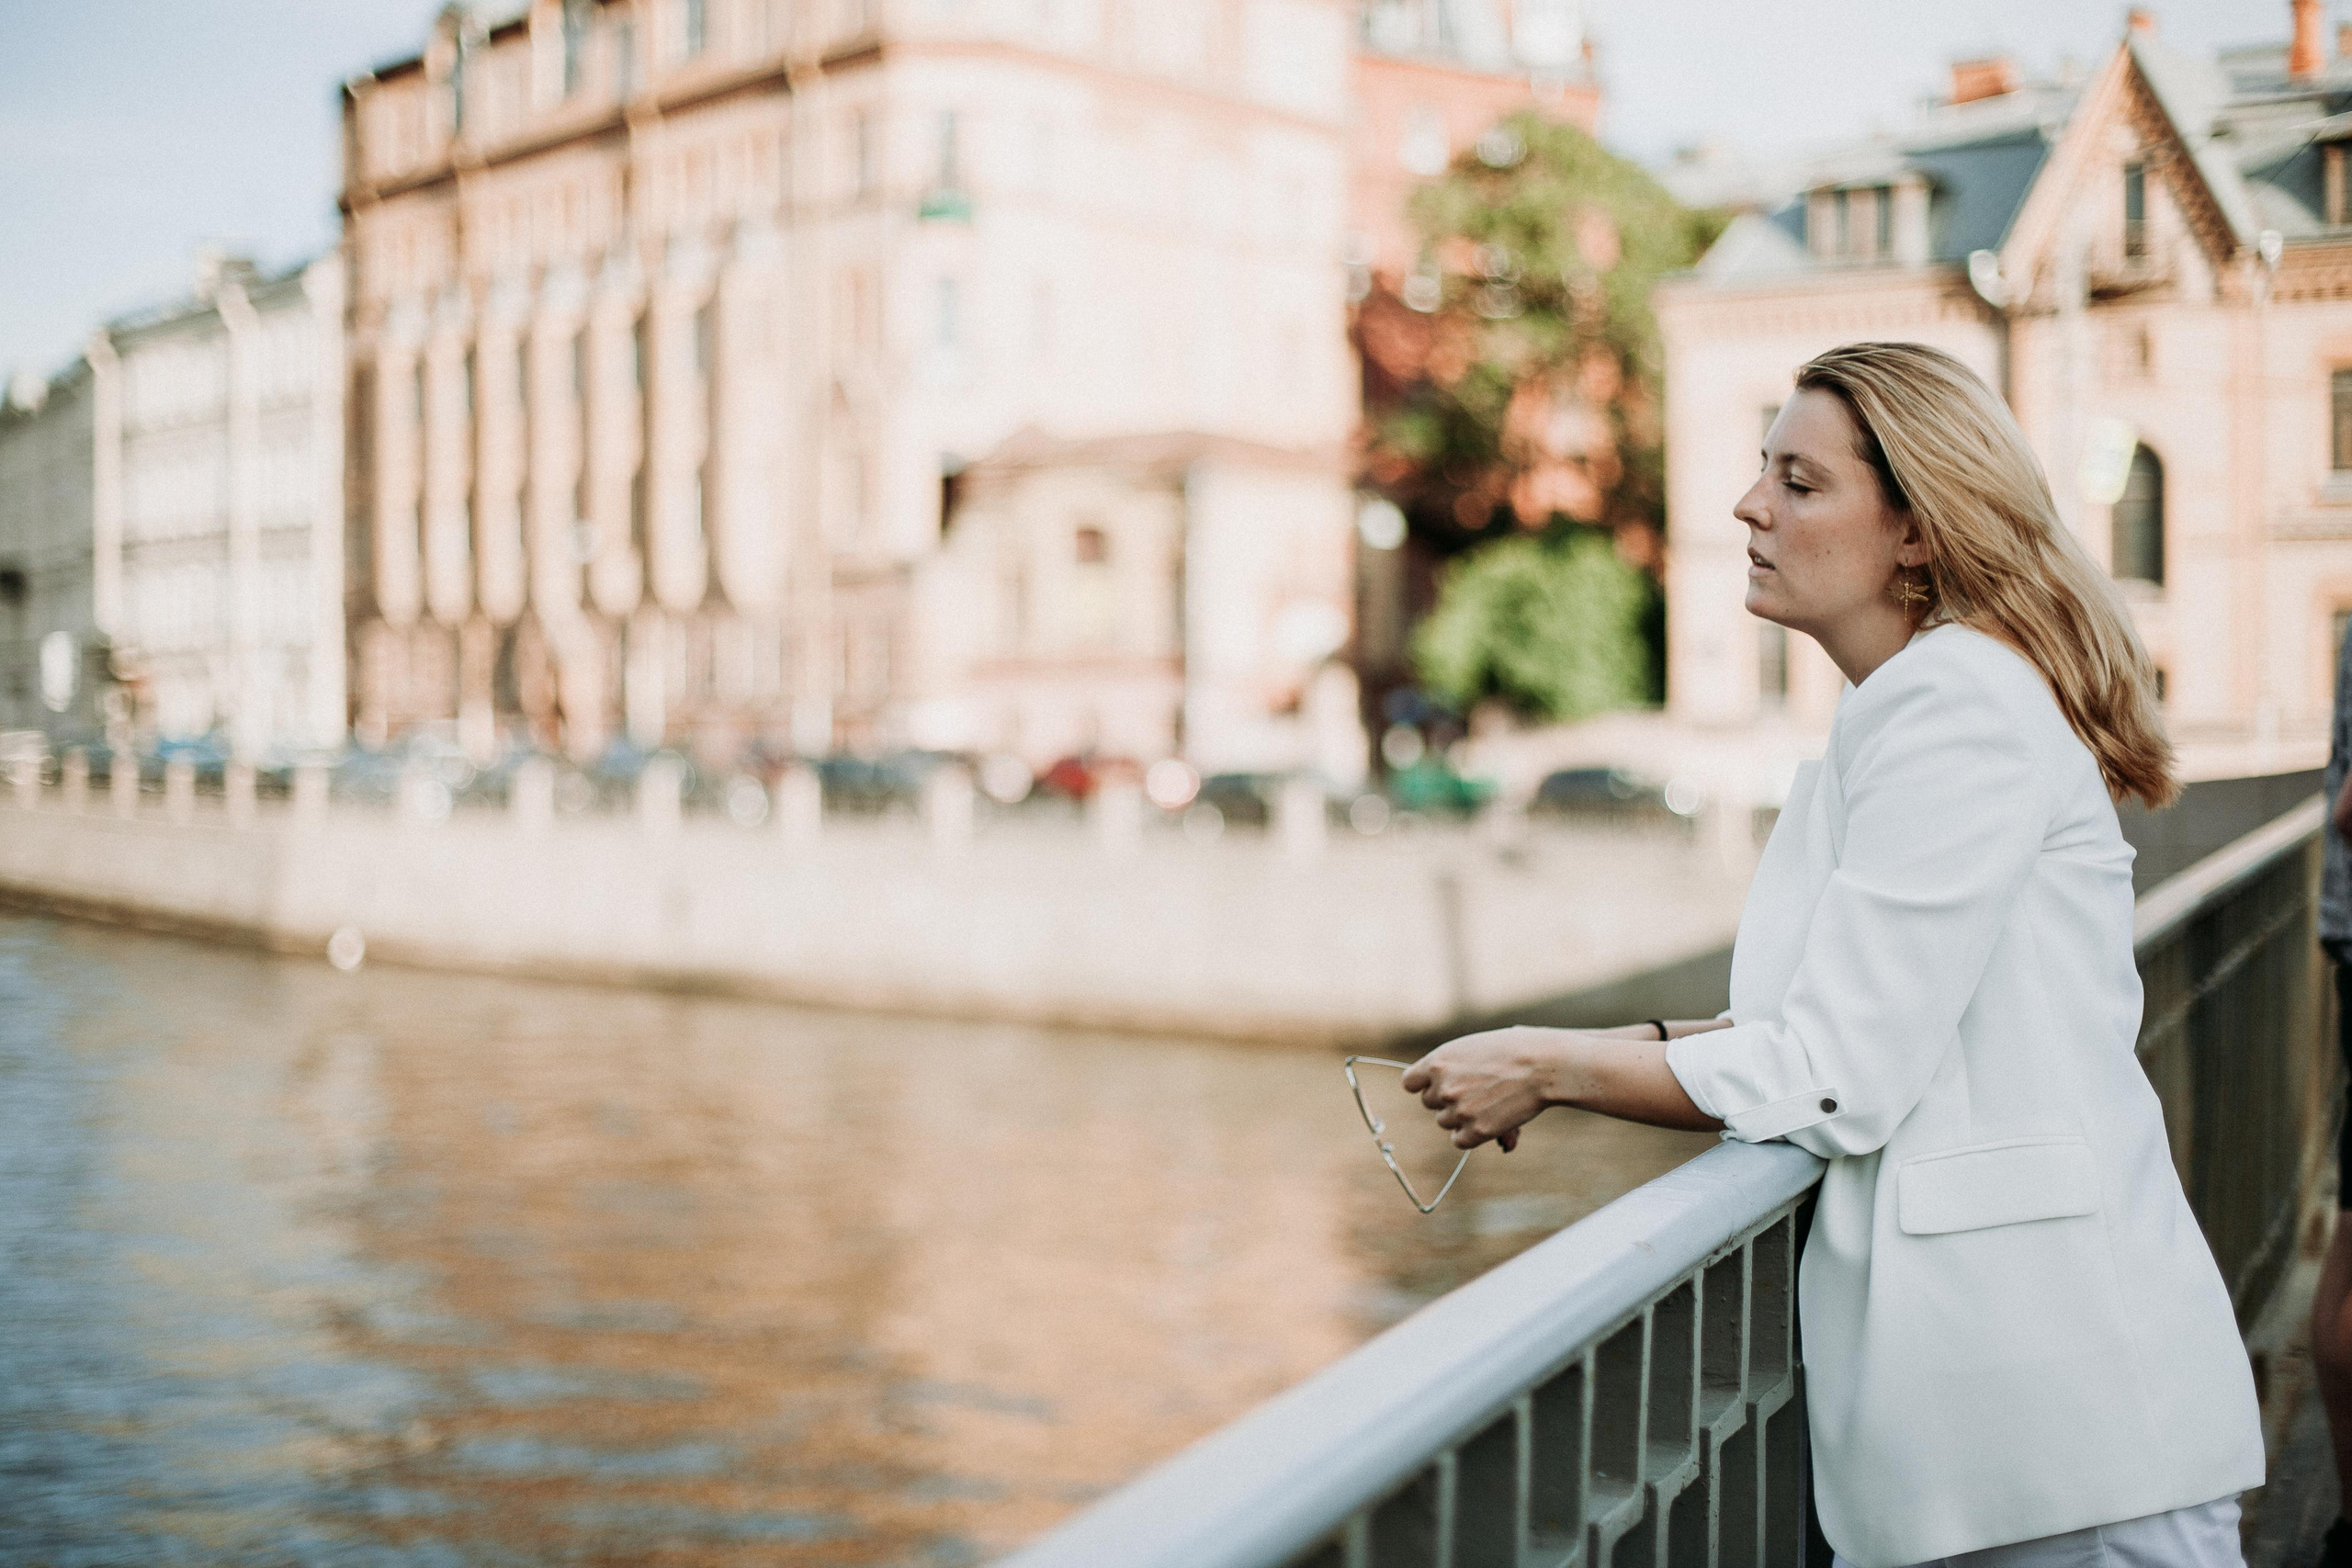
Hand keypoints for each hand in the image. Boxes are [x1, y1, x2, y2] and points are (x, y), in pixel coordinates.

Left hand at [1400, 1026, 1560, 1150]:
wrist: (1545, 1065)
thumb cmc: (1516, 1049)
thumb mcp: (1475, 1047)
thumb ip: (1454, 1065)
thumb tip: (1444, 1092)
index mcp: (1438, 1062)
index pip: (1410, 1083)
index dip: (1424, 1085)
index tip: (1437, 1085)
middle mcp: (1442, 1087)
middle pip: (1430, 1104)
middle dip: (1448, 1100)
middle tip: (1476, 1090)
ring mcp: (1458, 1111)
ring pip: (1445, 1122)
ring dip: (1462, 1117)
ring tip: (1490, 1102)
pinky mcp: (1476, 1131)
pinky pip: (1460, 1141)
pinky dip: (1472, 1135)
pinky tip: (1491, 1120)